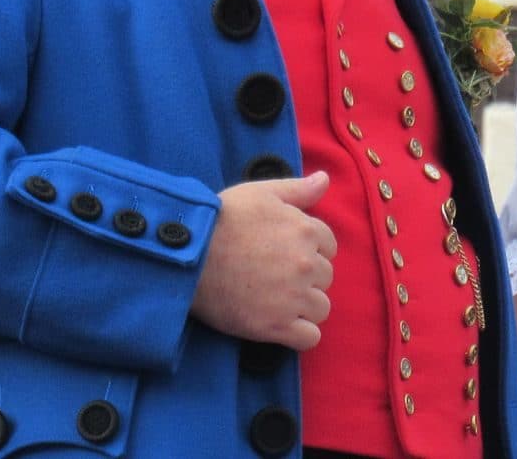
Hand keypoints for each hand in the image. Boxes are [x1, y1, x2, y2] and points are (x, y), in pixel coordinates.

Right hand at [189, 171, 336, 348]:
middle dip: (307, 277)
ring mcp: (293, 297)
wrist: (187, 256)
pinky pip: (310, 337)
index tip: (285, 253)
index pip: (329, 246)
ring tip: (276, 300)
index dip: (309, 249)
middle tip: (275, 276)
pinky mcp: (276, 327)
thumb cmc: (221, 219)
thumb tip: (325, 179)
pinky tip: (280, 323)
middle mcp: (306, 264)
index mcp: (306, 231)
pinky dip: (300, 334)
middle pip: (325, 277)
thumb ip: (297, 189)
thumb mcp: (260, 193)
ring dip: (305, 305)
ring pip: (321, 307)